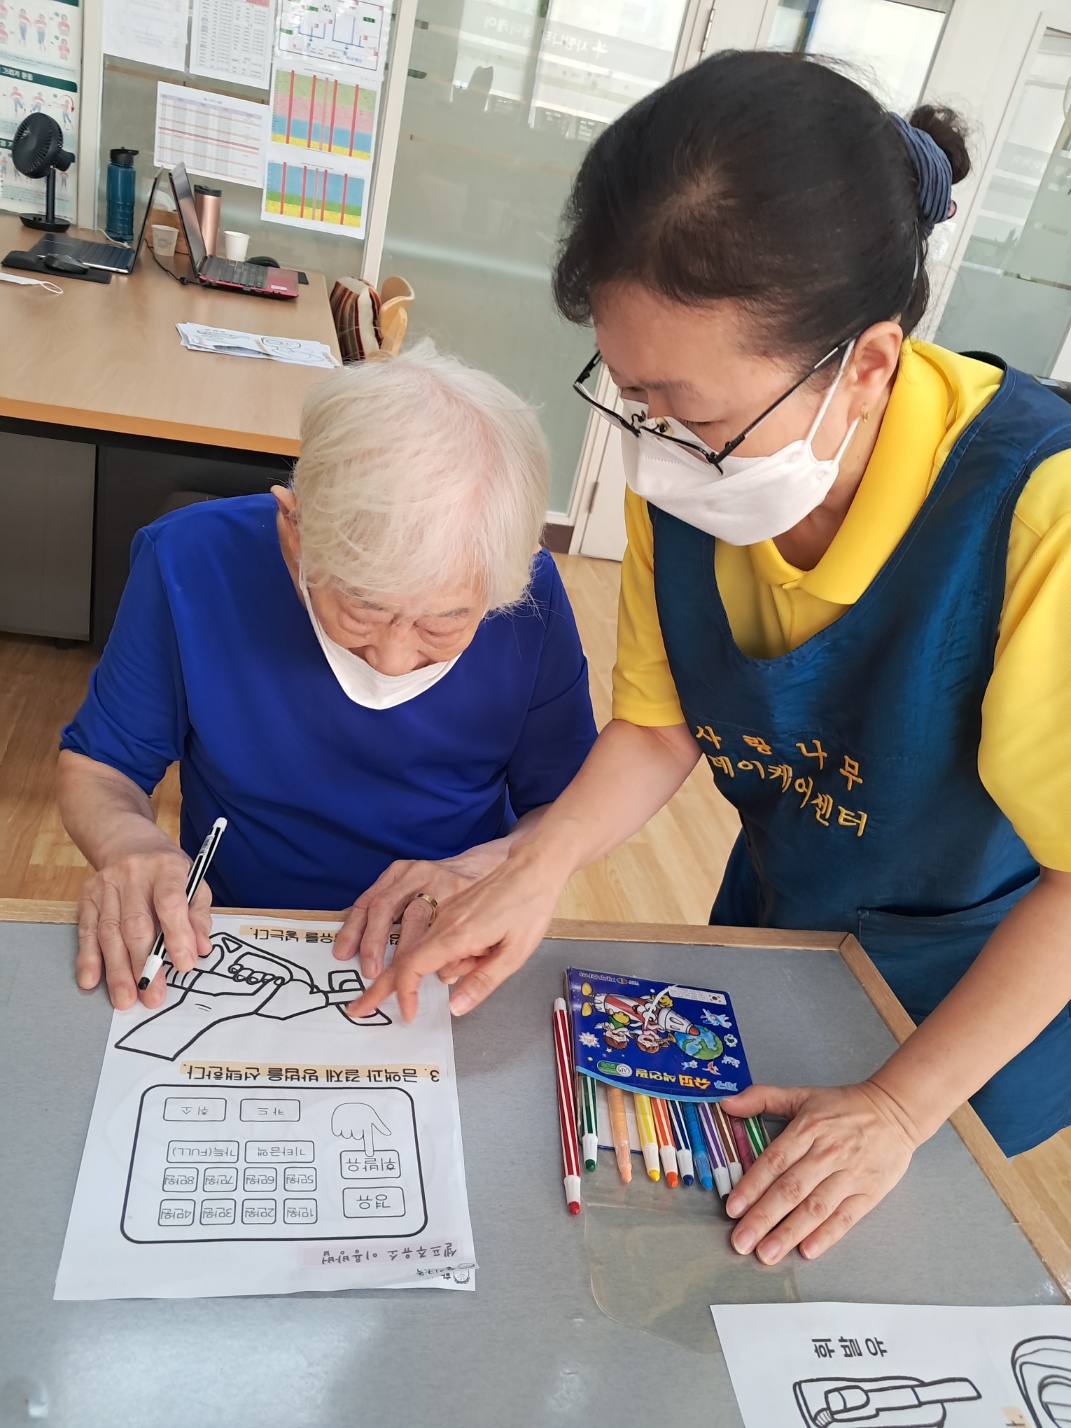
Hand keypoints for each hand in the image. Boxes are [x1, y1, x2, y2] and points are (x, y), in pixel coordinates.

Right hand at [75, 850, 211, 1010]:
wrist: (128, 842)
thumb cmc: (167, 870)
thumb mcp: (193, 881)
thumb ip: (199, 915)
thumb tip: (201, 948)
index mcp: (167, 867)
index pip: (170, 902)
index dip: (177, 935)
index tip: (185, 965)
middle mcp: (134, 874)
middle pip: (136, 923)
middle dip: (144, 963)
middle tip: (153, 995)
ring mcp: (106, 885)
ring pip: (109, 932)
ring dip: (117, 970)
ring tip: (125, 999)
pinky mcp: (87, 897)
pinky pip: (86, 931)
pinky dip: (88, 958)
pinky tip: (91, 981)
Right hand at [349, 841, 565, 1022]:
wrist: (534, 864)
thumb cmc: (530, 907)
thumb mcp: (515, 953)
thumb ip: (482, 982)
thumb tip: (454, 1008)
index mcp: (456, 933)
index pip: (413, 967)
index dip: (404, 993)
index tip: (407, 1015)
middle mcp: (442, 920)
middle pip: (402, 957)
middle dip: (380, 985)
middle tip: (358, 1008)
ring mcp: (444, 910)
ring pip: (426, 948)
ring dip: (446, 965)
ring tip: (489, 954)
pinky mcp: (450, 906)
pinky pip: (437, 936)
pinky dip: (447, 951)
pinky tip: (483, 948)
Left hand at [718, 1080, 922, 1263]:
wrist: (896, 1111)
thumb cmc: (843, 1106)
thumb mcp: (802, 1095)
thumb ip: (762, 1098)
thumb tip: (726, 1104)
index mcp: (807, 1129)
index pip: (775, 1161)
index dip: (752, 1185)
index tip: (732, 1208)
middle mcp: (827, 1153)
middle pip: (791, 1189)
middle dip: (764, 1217)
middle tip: (741, 1242)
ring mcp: (850, 1174)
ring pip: (816, 1207)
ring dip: (790, 1232)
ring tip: (767, 1253)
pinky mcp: (869, 1192)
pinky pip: (845, 1217)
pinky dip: (826, 1235)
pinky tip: (807, 1251)